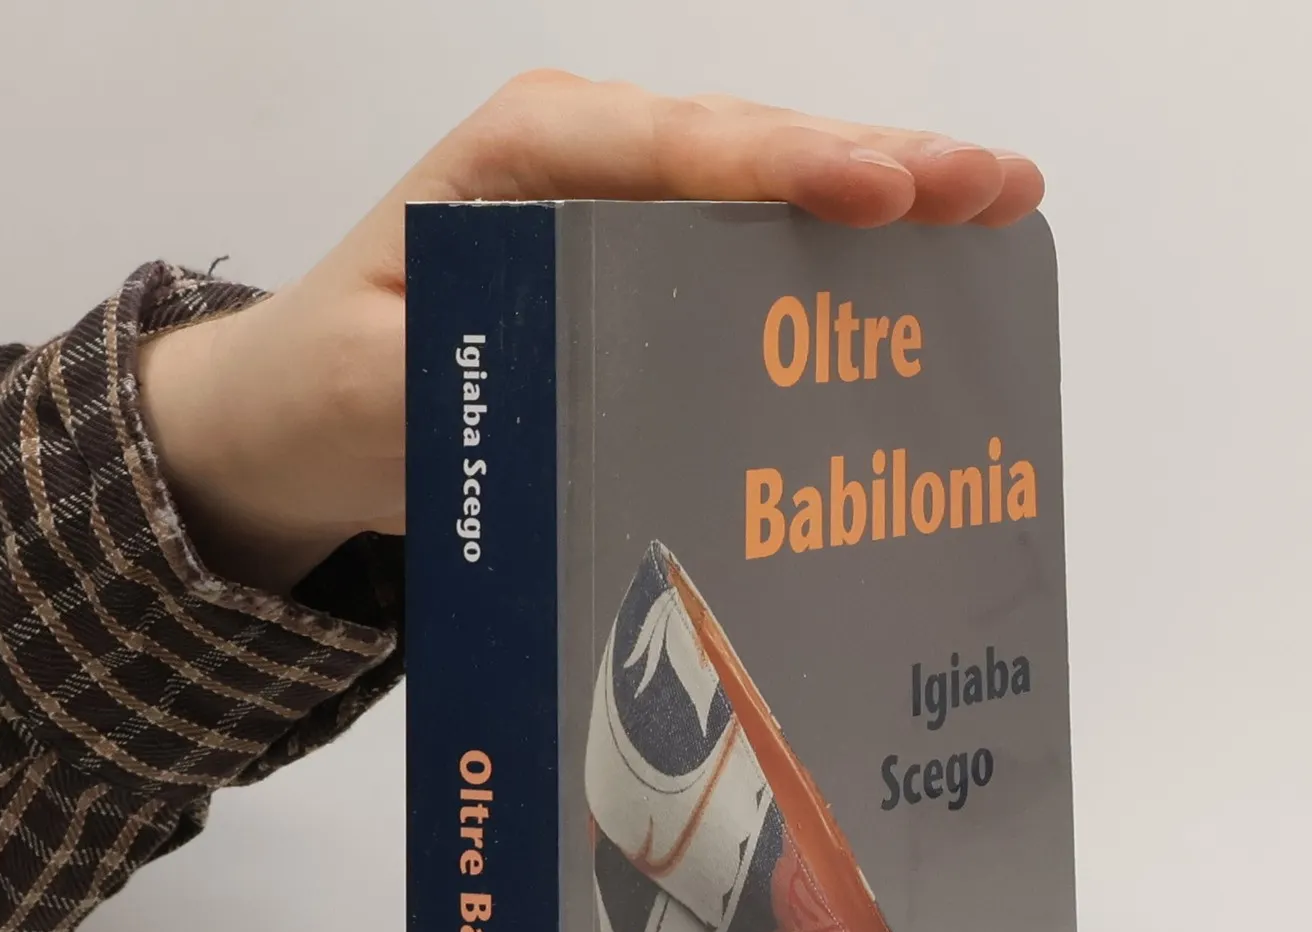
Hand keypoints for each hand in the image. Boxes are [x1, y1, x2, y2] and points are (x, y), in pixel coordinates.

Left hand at [137, 72, 1047, 593]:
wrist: (308, 403)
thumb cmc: (339, 379)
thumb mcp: (383, 381)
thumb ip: (477, 369)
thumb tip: (587, 383)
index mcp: (526, 158)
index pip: (675, 148)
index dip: (788, 168)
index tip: (885, 189)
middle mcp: (591, 159)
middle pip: (755, 149)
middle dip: (883, 165)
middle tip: (1000, 188)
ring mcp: (628, 203)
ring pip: (775, 187)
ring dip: (891, 197)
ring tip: (1003, 205)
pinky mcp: (649, 258)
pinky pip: (758, 242)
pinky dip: (844, 254)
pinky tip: (929, 265)